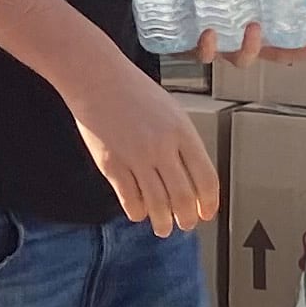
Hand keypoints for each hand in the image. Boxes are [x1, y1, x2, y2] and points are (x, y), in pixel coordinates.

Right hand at [78, 64, 220, 232]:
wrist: (96, 78)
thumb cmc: (133, 90)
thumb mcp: (171, 110)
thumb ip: (182, 141)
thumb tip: (191, 175)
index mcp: (182, 132)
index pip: (206, 178)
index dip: (209, 202)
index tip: (207, 212)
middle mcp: (162, 148)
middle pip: (183, 197)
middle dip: (187, 218)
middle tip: (186, 224)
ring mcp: (136, 158)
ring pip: (157, 205)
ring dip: (162, 222)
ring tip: (162, 228)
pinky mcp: (112, 165)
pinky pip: (130, 200)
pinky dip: (137, 212)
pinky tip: (139, 213)